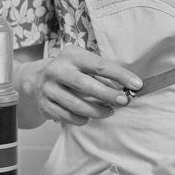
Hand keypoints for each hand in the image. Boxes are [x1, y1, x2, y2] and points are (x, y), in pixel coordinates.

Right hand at [24, 46, 142, 125]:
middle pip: (86, 85)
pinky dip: (82, 119)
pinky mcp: (44, 105)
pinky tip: (89, 116)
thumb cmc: (71, 70)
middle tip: (124, 101)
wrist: (37, 79)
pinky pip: (67, 116)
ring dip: (97, 111)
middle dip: (108, 95)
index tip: (137, 85)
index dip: (120, 76)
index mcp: (71, 55)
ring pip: (76, 105)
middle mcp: (57, 70)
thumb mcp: (84, 63)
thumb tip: (129, 88)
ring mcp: (48, 88)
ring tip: (109, 111)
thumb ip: (103, 74)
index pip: (100, 66)